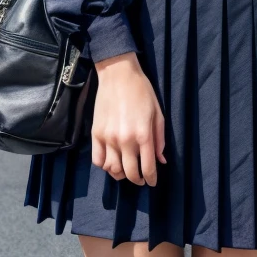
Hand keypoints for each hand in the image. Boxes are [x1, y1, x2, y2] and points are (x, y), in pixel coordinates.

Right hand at [91, 52, 166, 186]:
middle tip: (141, 179)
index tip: (152, 182)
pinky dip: (104, 166)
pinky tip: (111, 162)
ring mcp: (108, 138)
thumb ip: (159, 139)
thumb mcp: (158, 113)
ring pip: (112, 169)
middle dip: (137, 180)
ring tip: (126, 170)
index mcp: (143, 135)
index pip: (147, 168)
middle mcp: (125, 140)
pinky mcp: (96, 134)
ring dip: (120, 174)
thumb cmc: (142, 91)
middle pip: (130, 173)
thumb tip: (161, 161)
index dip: (151, 179)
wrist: (118, 75)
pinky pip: (97, 160)